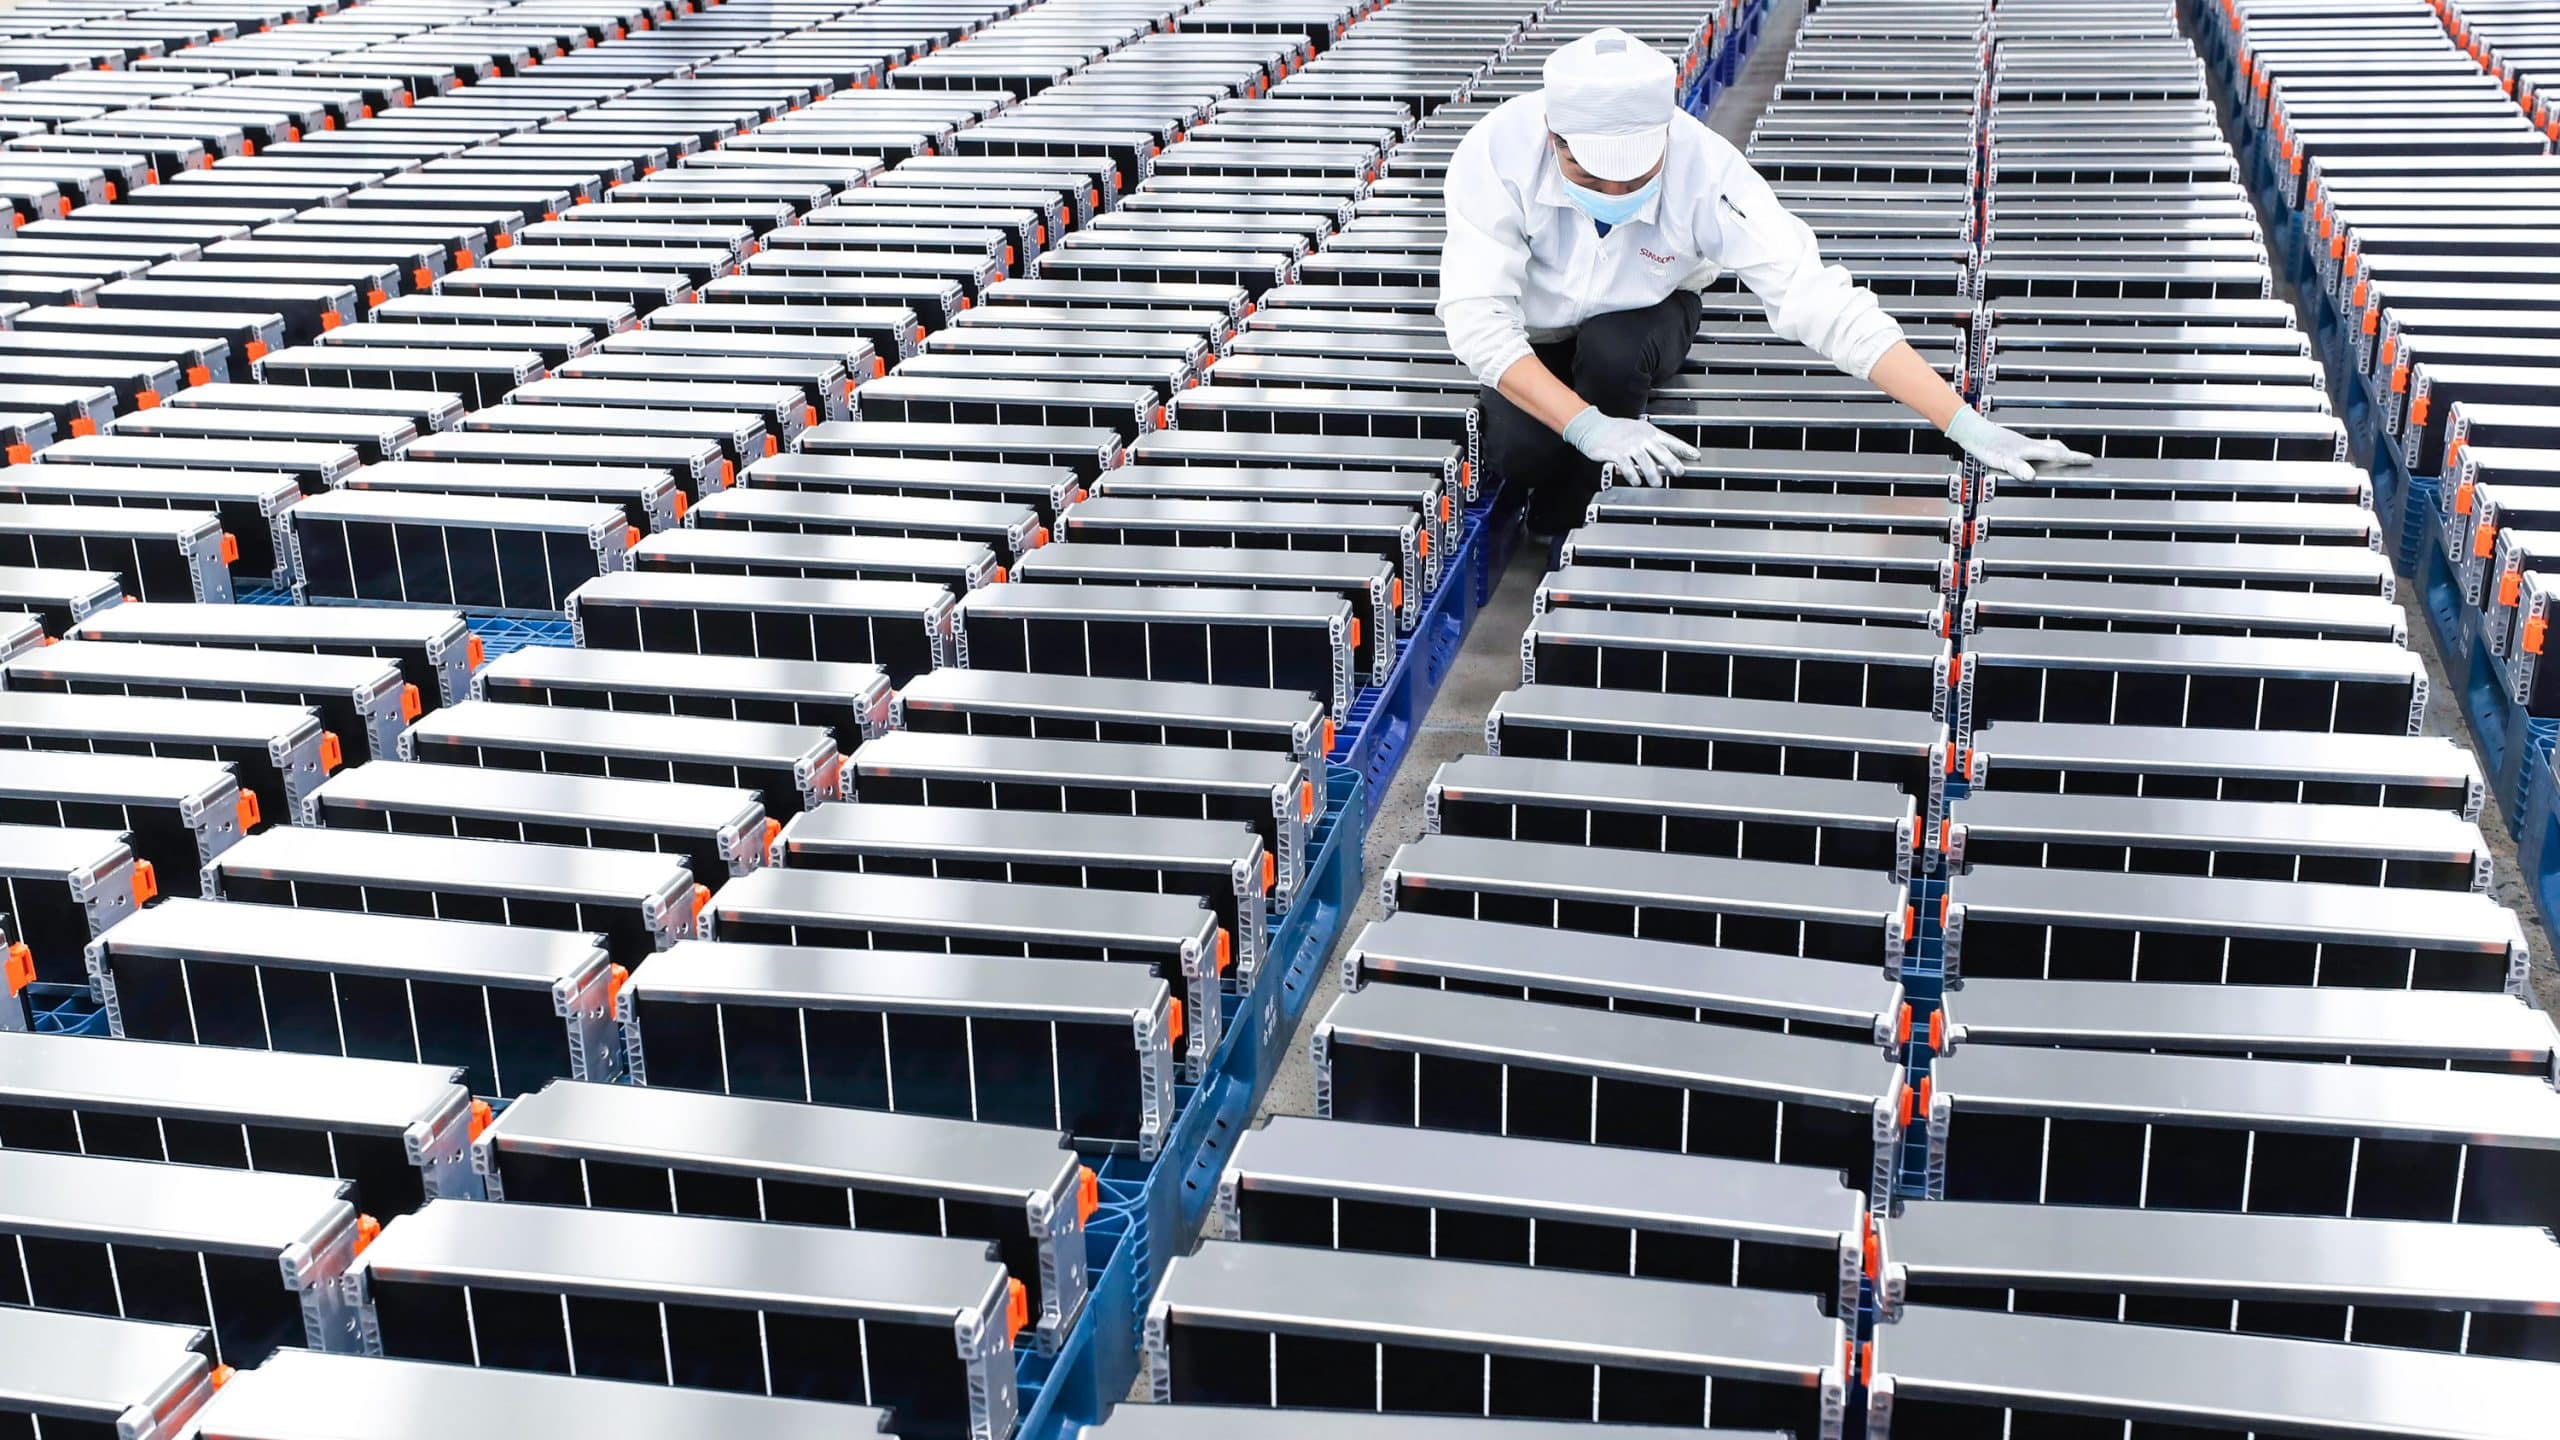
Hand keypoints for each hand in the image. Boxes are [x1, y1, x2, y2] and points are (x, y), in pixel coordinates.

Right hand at [1560, 406, 1700, 486]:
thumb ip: (1649, 443)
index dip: (1684, 448)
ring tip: (1656, 483)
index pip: (1670, 440)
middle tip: (1679, 472)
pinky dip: (1633, 475)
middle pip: (1661, 451)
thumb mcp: (1635, 431)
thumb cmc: (1615, 430)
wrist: (1592, 427)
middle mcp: (1641, 438)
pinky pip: (1627, 466)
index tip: (1696, 455)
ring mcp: (1629, 445)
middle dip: (1672, 462)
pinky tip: (1636, 481)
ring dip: (1652, 474)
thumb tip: (1663, 457)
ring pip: (1645, 462)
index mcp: (1648, 432)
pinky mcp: (1616, 453)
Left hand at [1947, 404, 2092, 480]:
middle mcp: (2029, 444)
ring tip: (2066, 459)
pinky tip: (2038, 456)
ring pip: (2047, 446)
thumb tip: (2032, 476)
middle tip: (2082, 459)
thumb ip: (2017, 467)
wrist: (1972, 431)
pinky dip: (2045, 452)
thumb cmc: (1985, 445)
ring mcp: (2022, 443)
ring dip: (2058, 452)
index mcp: (2029, 449)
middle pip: (2056, 448)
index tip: (2089, 459)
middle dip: (2070, 454)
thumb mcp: (2001, 460)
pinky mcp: (2015, 444)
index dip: (2073, 458)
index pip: (2057, 454)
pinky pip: (2037, 447)